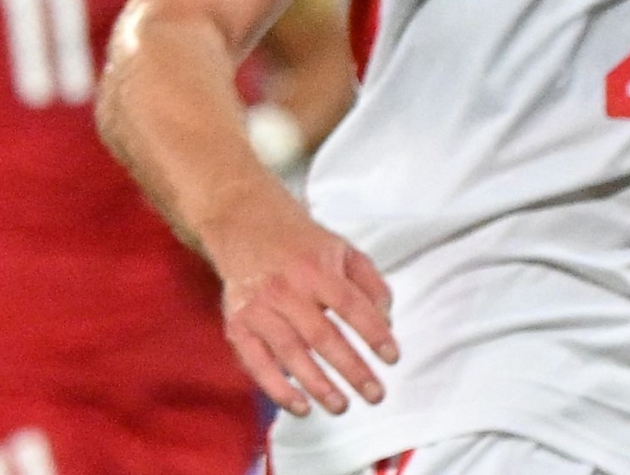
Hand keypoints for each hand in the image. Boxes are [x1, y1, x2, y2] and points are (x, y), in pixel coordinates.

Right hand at [206, 199, 396, 416]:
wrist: (241, 222)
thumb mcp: (342, 249)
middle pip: (322, 335)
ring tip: (342, 406)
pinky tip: (301, 406)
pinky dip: (276, 387)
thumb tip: (386, 322)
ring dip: (318, 385)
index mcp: (315, 268)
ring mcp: (258, 307)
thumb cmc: (299, 243)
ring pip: (290, 352)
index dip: (374, 333)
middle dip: (352, 370)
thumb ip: (371, 283)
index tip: (392, 358)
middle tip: (375, 395)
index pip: (350, 305)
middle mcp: (285, 289)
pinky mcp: (237, 322)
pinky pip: (256, 361)